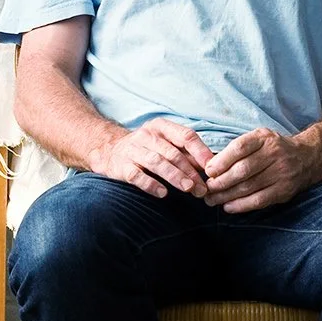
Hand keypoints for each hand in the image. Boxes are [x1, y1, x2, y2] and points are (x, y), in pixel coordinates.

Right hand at [90, 119, 213, 199]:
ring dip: (175, 176)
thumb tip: (212, 167)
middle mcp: (146, 136)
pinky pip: (136, 175)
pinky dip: (150, 184)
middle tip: (202, 188)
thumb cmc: (146, 149)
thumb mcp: (165, 143)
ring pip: (156, 162)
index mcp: (161, 127)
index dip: (200, 151)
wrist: (109, 151)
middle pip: (173, 153)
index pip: (185, 136)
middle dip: (190, 171)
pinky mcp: (121, 166)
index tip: (212, 168)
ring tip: (188, 189)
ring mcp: (132, 150)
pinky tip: (163, 193)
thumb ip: (186, 153)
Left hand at [203, 129, 312, 212]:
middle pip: (242, 170)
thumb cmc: (273, 148)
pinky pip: (259, 200)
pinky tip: (228, 207)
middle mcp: (275, 154)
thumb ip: (237, 149)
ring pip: (249, 187)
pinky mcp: (284, 190)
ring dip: (226, 196)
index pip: (240, 148)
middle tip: (206, 189)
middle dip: (220, 182)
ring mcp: (281, 173)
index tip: (208, 171)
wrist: (306, 157)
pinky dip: (241, 205)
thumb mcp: (258, 138)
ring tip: (212, 200)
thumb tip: (210, 166)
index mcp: (264, 138)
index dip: (221, 161)